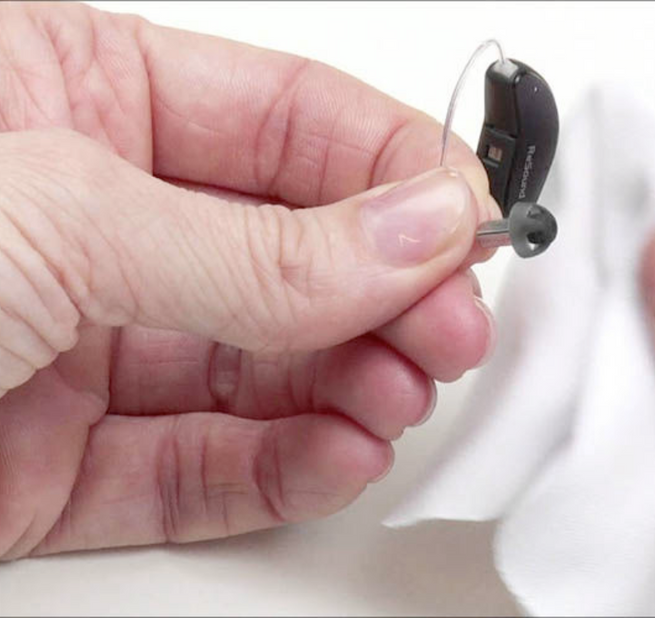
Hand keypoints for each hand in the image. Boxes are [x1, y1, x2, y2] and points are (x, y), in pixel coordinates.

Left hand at [0, 3, 498, 558]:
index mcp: (74, 95)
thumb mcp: (51, 212)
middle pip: (293, 246)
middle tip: (451, 327)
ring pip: (261, 362)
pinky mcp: (54, 461)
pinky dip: (284, 463)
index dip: (395, 167)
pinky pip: (201, 461)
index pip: (289, 119)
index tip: (471, 222)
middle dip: (388, 288)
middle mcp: (88, 217)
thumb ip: (253, 240)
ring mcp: (78, 342)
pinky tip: (341, 449)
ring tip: (401, 395)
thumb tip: (413, 230)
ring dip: (351, 380)